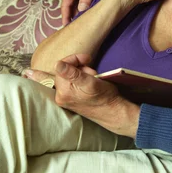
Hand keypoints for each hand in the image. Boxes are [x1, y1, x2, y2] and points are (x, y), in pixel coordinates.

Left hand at [25, 54, 139, 137]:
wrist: (114, 112)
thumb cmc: (105, 97)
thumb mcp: (91, 81)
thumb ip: (73, 72)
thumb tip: (58, 65)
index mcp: (63, 92)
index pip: (60, 65)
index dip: (73, 59)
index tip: (85, 61)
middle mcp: (60, 96)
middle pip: (62, 70)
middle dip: (77, 66)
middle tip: (90, 69)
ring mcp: (64, 98)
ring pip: (67, 75)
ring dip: (79, 72)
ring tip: (92, 77)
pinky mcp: (70, 99)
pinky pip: (67, 82)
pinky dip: (73, 76)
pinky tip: (76, 76)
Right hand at [61, 0, 115, 24]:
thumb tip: (80, 10)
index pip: (65, 3)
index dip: (65, 16)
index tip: (65, 27)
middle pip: (68, 3)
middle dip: (69, 15)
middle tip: (71, 28)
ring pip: (73, 0)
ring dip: (75, 10)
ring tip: (77, 23)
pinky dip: (79, 5)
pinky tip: (83, 12)